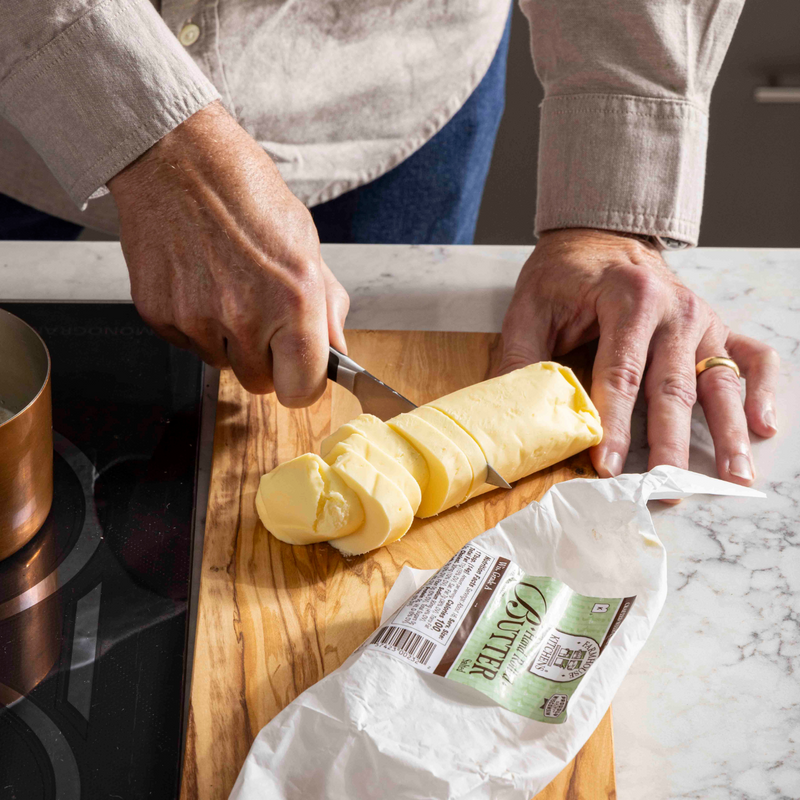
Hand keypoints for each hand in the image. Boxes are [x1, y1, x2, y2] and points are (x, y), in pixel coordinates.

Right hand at [109, 101, 348, 404]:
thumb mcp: (306, 245)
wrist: (177, 158)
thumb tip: (335, 350)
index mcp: (293, 302)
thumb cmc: (246, 193)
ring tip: (225, 286)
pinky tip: (198, 281)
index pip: (302, 391)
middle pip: (258, 384)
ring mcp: (197, 319)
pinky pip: (187, 344)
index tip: (299, 371)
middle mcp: (245, 318)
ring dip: (227, 341)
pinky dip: (195, 324)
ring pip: (220, 365)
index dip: (302, 383)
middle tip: (259, 316)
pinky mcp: (159, 314)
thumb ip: (325, 307)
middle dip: (264, 360)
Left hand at [497, 229, 778, 483]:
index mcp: (629, 298)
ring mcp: (701, 317)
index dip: (615, 424)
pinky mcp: (715, 327)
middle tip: (666, 489)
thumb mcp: (531, 308)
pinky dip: (762, 390)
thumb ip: (525, 359)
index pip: (622, 373)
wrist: (598, 236)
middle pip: (674, 387)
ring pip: (718, 382)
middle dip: (670, 444)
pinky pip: (752, 358)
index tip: (609, 466)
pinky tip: (764, 425)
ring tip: (731, 476)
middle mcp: (675, 307)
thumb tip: (517, 417)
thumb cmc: (563, 275)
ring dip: (727, 432)